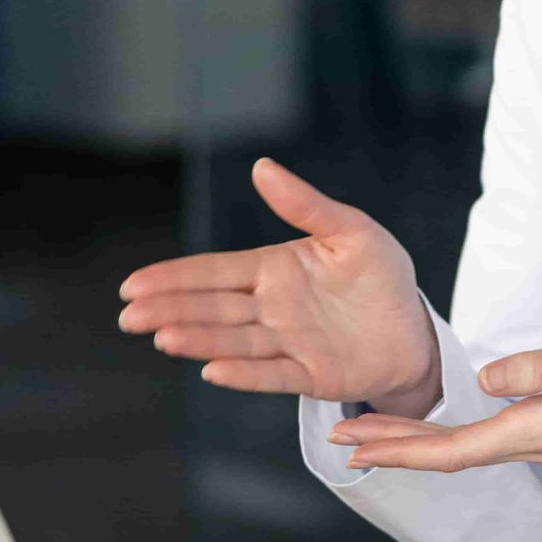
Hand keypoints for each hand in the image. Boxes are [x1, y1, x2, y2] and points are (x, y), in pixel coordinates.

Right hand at [118, 160, 442, 415]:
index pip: (214, 273)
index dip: (174, 277)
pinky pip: (272, 374)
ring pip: (234, 341)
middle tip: (129, 316)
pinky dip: (243, 373)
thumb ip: (305, 205)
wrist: (413, 330)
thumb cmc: (380, 277)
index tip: (133, 284)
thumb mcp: (350, 230)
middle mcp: (272, 308)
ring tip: (162, 338)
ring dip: (199, 340)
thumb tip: (262, 167)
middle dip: (170, 310)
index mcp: (274, 270)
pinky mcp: (310, 375)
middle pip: (212, 308)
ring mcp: (288, 344)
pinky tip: (212, 371)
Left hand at [328, 324, 541, 472]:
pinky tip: (431, 426)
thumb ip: (540, 367)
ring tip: (370, 432)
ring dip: (414, 441)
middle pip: (450, 454)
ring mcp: (541, 438)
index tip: (360, 446)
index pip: (456, 449)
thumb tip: (488, 379)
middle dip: (393, 448)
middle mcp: (534, 441)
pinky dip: (445, 433)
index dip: (403, 450)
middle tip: (341, 438)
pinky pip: (483, 438)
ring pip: (464, 447)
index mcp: (537, 428)